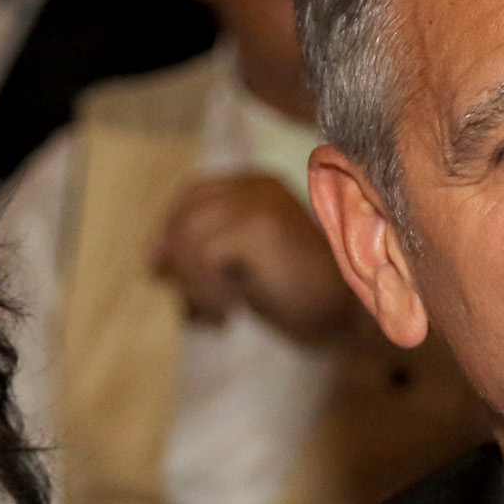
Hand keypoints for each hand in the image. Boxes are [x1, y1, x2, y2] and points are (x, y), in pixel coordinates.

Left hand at [150, 172, 359, 343]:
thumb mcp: (242, 270)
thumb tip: (153, 255)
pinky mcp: (260, 228)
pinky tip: (231, 312)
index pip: (192, 197)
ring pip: (189, 236)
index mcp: (257, 188)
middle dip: (180, 266)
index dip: (172, 233)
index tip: (166, 273)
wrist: (350, 316)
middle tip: (196, 309)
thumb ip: (202, 255)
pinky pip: (203, 256)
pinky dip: (207, 292)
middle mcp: (258, 187)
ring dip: (193, 286)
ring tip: (217, 314)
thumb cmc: (300, 296)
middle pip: (185, 216)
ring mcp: (260, 203)